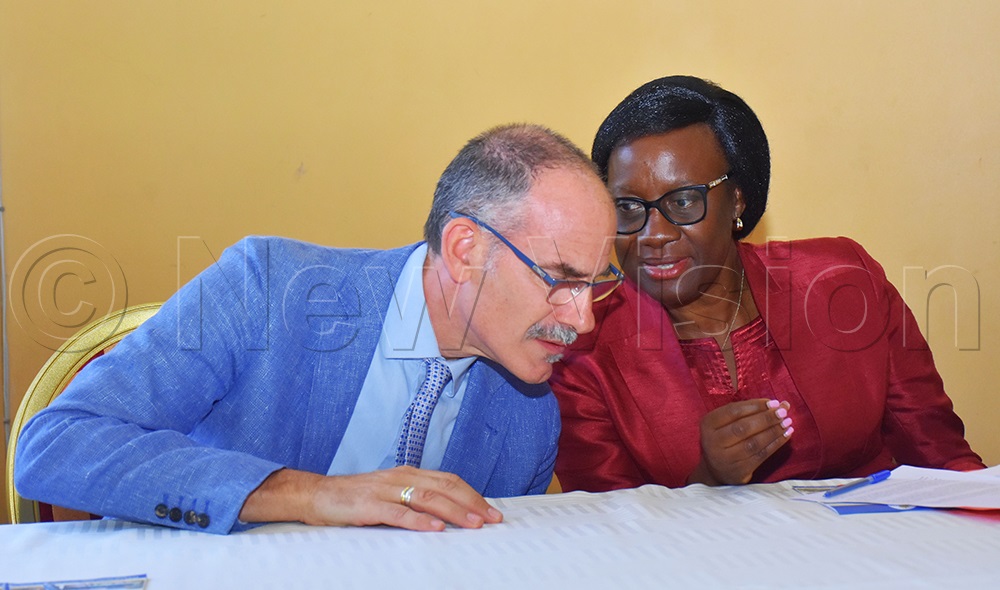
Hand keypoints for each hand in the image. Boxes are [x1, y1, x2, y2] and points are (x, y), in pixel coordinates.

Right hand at [239, 466, 502, 531]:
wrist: (316, 495)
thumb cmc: (356, 497)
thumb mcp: (390, 492)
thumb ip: (415, 498)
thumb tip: (446, 512)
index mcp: (409, 473)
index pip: (449, 480)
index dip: (472, 494)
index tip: (492, 511)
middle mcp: (401, 477)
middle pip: (445, 487)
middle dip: (472, 503)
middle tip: (493, 519)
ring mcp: (385, 490)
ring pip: (428, 498)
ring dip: (454, 511)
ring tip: (474, 524)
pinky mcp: (370, 505)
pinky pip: (399, 513)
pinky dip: (419, 521)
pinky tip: (435, 529)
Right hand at [688, 399, 792, 485]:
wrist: (716, 470)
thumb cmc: (725, 439)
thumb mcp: (727, 422)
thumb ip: (749, 411)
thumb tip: (779, 403)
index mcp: (708, 424)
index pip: (733, 411)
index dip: (755, 406)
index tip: (773, 402)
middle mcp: (713, 442)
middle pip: (743, 427)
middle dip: (766, 418)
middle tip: (783, 412)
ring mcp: (725, 458)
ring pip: (754, 442)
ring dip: (774, 431)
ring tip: (787, 422)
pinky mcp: (738, 471)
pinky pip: (761, 456)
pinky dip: (775, 444)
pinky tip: (785, 435)